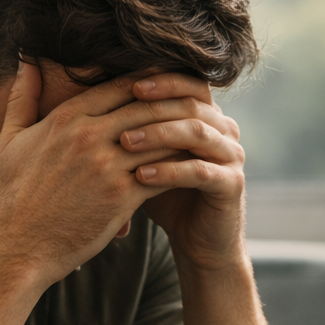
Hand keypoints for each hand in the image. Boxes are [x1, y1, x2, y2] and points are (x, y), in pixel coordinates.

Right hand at [0, 60, 199, 284]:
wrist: (19, 247)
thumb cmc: (14, 196)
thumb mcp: (10, 141)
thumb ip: (22, 98)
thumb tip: (26, 61)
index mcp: (67, 118)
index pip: (122, 84)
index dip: (151, 80)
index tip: (171, 81)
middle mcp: (89, 136)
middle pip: (147, 105)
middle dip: (176, 101)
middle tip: (200, 102)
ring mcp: (107, 166)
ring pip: (161, 137)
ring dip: (184, 134)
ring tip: (204, 132)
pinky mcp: (121, 197)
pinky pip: (163, 173)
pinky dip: (181, 167)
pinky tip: (194, 167)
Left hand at [119, 74, 246, 271]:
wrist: (199, 243)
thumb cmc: (167, 198)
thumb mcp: (148, 158)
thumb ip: (134, 130)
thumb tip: (93, 101)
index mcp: (207, 116)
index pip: (187, 83)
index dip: (158, 80)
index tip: (124, 85)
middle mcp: (225, 129)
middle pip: (190, 104)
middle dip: (152, 107)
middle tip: (116, 114)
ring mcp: (231, 155)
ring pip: (196, 133)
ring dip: (158, 135)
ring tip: (124, 143)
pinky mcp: (232, 184)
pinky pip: (200, 171)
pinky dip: (169, 172)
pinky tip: (140, 177)